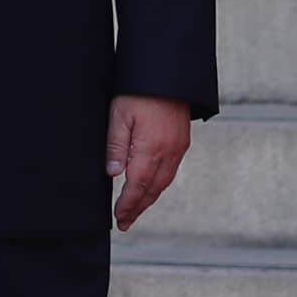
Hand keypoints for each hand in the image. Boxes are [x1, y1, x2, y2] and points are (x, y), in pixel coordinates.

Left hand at [107, 95, 190, 230]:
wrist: (169, 73)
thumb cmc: (140, 91)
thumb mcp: (119, 114)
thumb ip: (116, 145)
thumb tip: (113, 174)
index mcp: (151, 148)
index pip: (137, 186)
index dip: (128, 205)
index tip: (119, 218)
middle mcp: (168, 152)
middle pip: (152, 190)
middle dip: (138, 208)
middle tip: (125, 223)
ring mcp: (178, 148)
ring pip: (163, 182)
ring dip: (149, 199)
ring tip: (136, 210)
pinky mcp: (182, 141)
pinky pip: (171, 171)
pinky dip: (159, 185)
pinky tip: (151, 188)